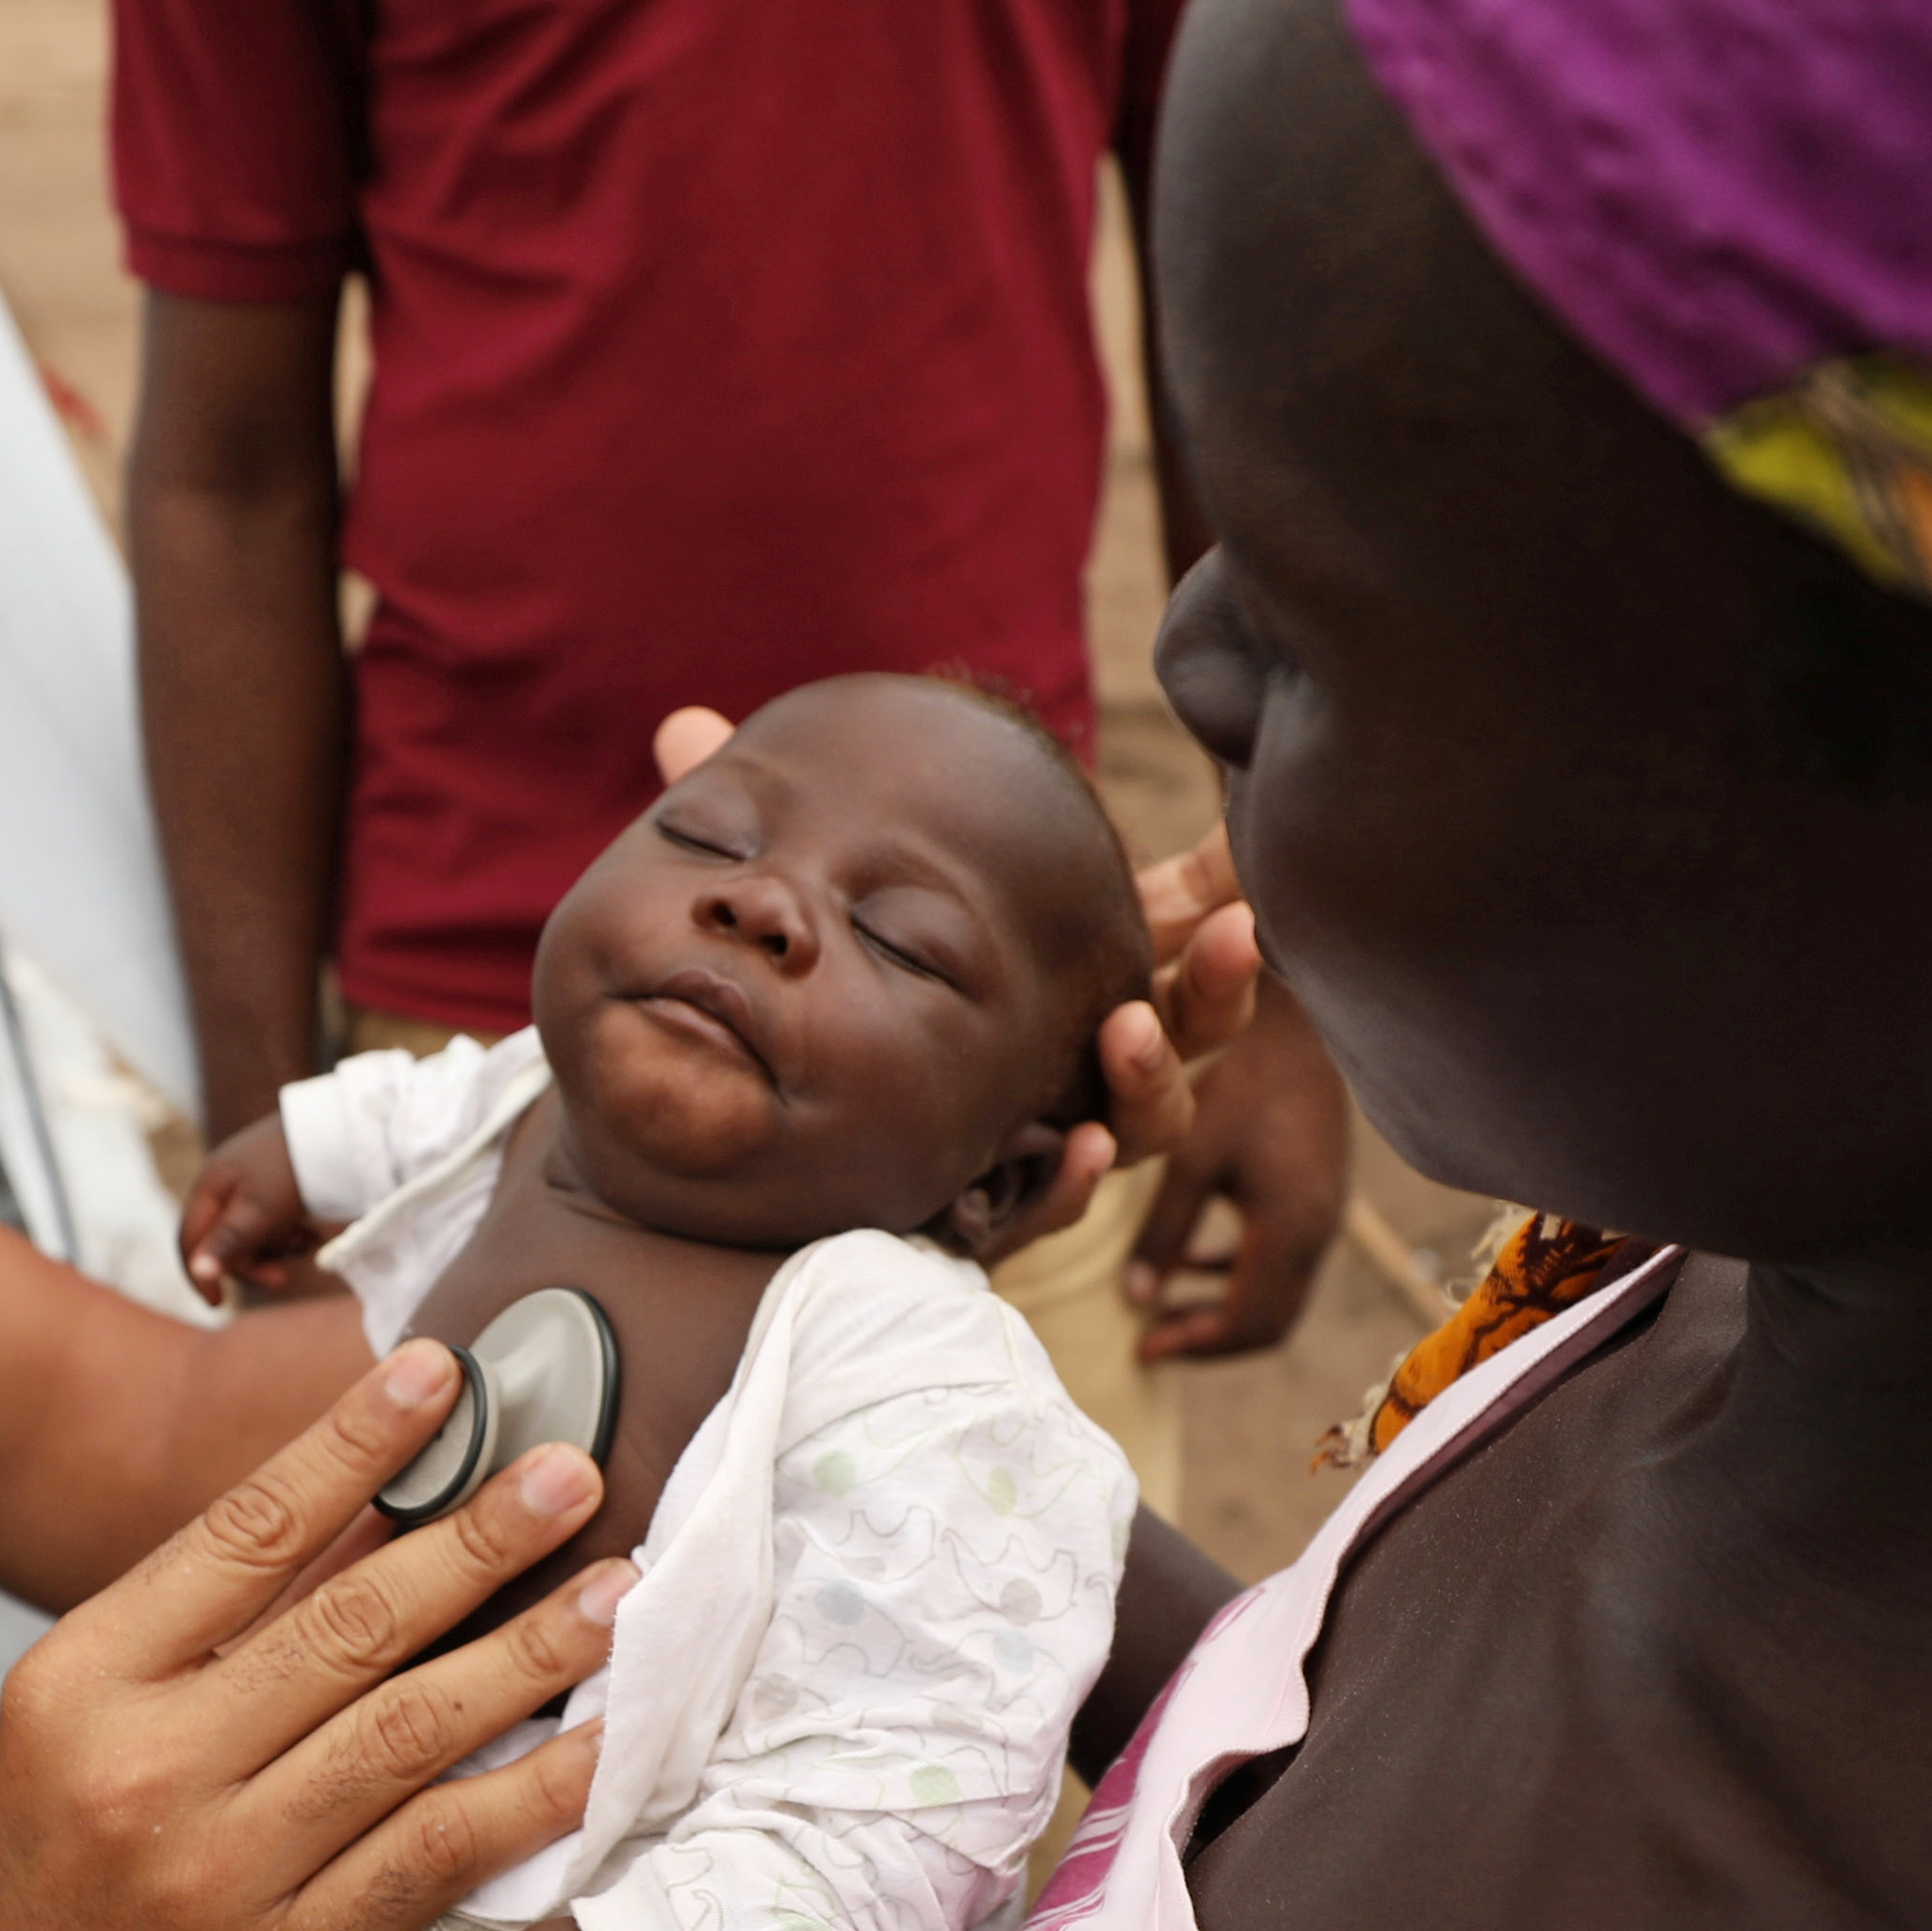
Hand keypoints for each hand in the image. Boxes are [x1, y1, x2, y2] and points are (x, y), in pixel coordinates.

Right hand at [0, 1349, 627, 1930]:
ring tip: (616, 1589)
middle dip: (475, 1540)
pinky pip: (439, 1852)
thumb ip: (211, 1625)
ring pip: (408, 1733)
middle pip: (345, 1626)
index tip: (440, 1375)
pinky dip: (532, 1792)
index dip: (351, 1447)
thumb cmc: (60, 1871)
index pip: (240, 1533)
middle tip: (573, 1471)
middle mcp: (147, 1767)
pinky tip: (600, 1746)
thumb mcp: (85, 1722)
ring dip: (529, 1654)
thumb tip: (368, 1503)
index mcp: (85, 1679)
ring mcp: (222, 1873)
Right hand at [176, 1114, 337, 1308]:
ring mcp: (249, 1182)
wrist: (336, 1130)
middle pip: (223, 1241)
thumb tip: (199, 1273)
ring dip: (275, 1248)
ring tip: (305, 1243)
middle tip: (283, 1279)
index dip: (198, 1275)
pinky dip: (288, 1234)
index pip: (189, 1239)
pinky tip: (310, 1235)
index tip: (219, 1304)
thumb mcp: (260, 1213)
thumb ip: (229, 1244)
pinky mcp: (275, 1183)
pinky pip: (273, 1221)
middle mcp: (223, 1183)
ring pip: (252, 1234)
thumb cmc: (292, 1172)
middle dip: (252, 1263)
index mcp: (209, 1186)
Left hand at [652, 707, 1269, 1261]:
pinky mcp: (997, 1207)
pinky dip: (1077, 1181)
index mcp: (1058, 969)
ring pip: (1145, 1119)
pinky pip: (1056, 1205)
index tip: (1247, 846)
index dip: (1211, 890)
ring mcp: (1046, 1132)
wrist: (764, 1156)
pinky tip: (1084, 1152)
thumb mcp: (796, 902)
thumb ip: (762, 815)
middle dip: (1216, 983)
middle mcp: (1072, 1055)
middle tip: (1232, 934)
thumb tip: (683, 724)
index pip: (1156, 923)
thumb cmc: (812, 1002)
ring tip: (1127, 1034)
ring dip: (1153, 1076)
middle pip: (1184, 1024)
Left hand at [1125, 994, 1350, 1360]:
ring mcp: (1325, 1218)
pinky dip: (1238, 1275)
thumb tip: (1135, 1300)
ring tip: (1166, 1310)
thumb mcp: (1191, 1156)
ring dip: (1223, 1309)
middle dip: (1208, 1339)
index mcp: (1289, 1232)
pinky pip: (1283, 1264)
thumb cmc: (1241, 1081)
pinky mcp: (1319, 1197)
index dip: (1193, 1345)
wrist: (1302, 1024)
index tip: (1141, 1351)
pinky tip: (1195, 1259)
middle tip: (1151, 1341)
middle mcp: (1317, 1235)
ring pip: (1278, 1297)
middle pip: (1268, 1324)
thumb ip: (1163, 1231)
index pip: (1247, 1324)